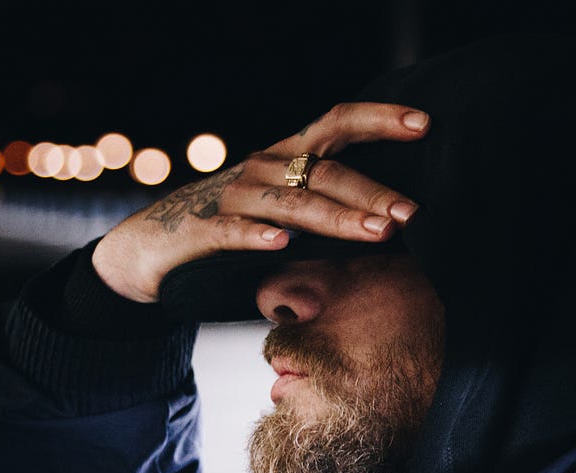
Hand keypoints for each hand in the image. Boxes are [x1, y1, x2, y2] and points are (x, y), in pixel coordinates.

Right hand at [92, 102, 430, 302]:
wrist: (151, 251)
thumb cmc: (231, 231)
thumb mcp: (285, 215)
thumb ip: (330, 214)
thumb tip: (395, 226)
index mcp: (285, 158)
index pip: (336, 125)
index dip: (378, 119)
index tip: (424, 123)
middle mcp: (261, 168)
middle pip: (323, 171)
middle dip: (372, 192)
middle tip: (411, 214)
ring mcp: (231, 198)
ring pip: (291, 203)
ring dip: (337, 217)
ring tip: (378, 233)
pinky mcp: (200, 231)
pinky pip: (232, 231)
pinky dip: (258, 236)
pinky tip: (284, 244)